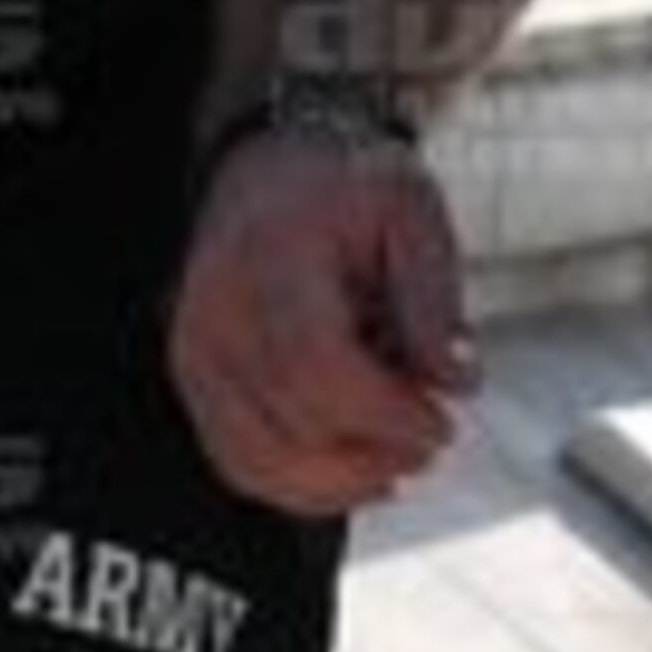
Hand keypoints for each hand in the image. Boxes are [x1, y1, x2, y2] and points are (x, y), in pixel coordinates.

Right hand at [170, 126, 476, 518]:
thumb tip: (457, 384)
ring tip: (400, 458)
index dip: (384, 412)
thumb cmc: (348, 186)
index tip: (442, 423)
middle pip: (288, 424)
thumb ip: (434, 297)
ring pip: (257, 460)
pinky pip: (238, 461)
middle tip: (433, 439)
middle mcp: (216, 312)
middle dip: (372, 450)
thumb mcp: (412, 211)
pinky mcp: (194, 381)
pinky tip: (360, 473)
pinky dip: (302, 485)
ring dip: (340, 481)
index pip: (316, 365)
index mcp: (271, 257)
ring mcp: (195, 352)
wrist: (273, 165)